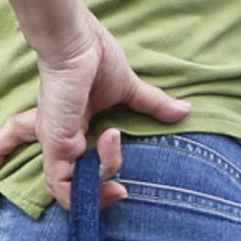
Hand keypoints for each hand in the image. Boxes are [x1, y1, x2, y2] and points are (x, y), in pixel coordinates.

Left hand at [0, 18, 188, 207]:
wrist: (78, 41)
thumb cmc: (94, 57)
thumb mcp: (128, 89)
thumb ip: (153, 104)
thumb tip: (185, 111)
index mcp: (70, 131)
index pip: (64, 170)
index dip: (86, 186)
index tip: (120, 189)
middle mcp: (58, 142)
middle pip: (62, 186)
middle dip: (91, 198)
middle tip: (121, 192)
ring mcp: (54, 144)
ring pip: (65, 188)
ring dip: (97, 189)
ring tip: (119, 163)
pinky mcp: (55, 143)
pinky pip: (62, 181)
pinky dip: (91, 177)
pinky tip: (113, 139)